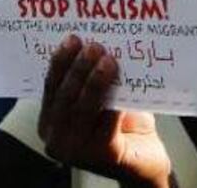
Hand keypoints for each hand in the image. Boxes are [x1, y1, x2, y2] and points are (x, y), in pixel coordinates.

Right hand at [38, 35, 171, 187]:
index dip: (60, 63)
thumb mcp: (102, 100)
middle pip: (64, 98)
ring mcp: (77, 151)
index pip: (50, 88)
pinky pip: (106, 125)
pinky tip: (122, 86)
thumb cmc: (122, 125)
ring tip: (109, 60)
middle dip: (78, 69)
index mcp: (51, 122)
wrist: (146, 158)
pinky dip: (113, 104)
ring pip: (83, 110)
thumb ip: (93, 81)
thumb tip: (99, 44)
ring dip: (95, 83)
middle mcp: (57, 139)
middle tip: (94, 46)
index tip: (72, 39)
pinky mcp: (103, 155)